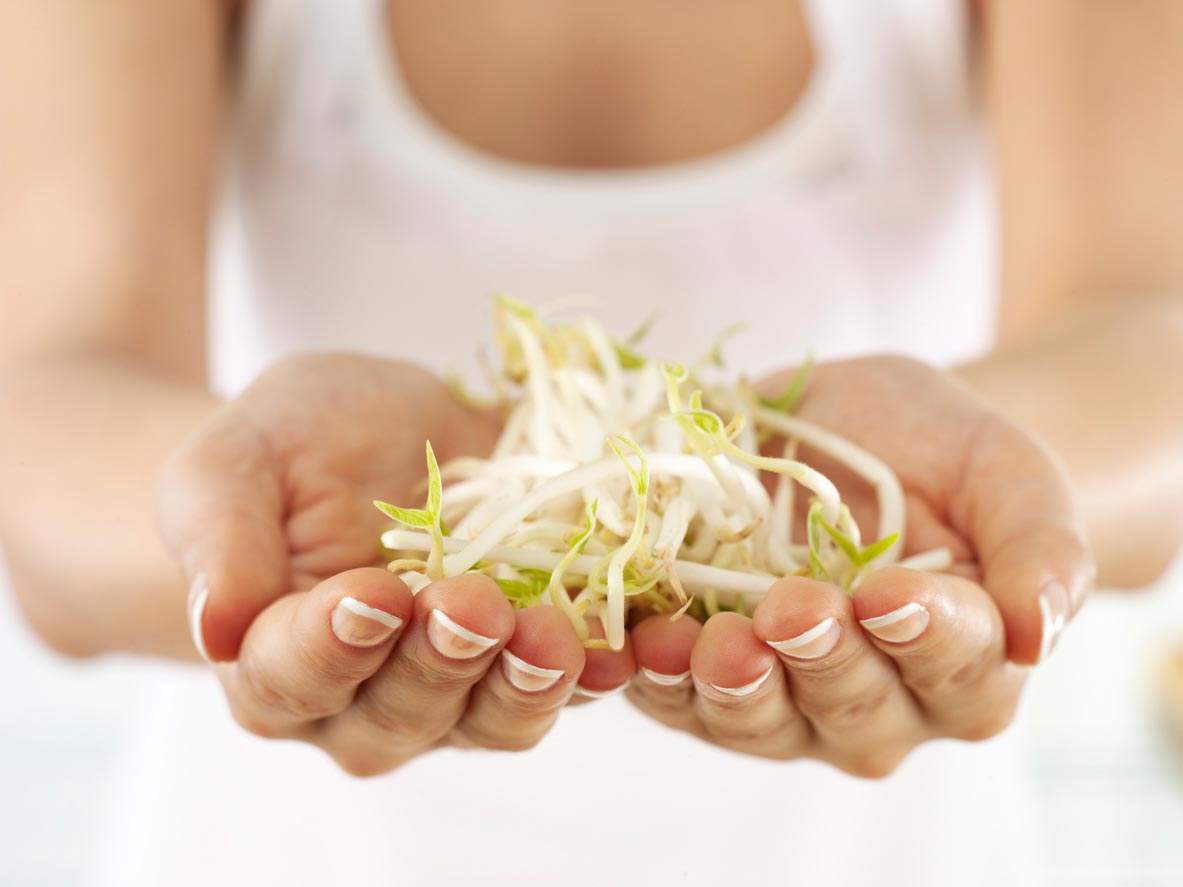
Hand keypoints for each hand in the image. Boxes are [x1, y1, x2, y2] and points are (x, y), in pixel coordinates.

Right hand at [156, 354, 586, 773]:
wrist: (372, 432)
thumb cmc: (288, 445)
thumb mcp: (232, 461)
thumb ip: (218, 537)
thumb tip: (216, 627)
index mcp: (273, 659)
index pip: (292, 676)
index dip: (332, 645)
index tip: (371, 595)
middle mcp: (363, 696)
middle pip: (401, 712)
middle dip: (440, 664)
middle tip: (469, 607)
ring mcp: (454, 687)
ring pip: (490, 719)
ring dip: (524, 684)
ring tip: (551, 637)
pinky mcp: (525, 656)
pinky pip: (564, 683)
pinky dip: (595, 670)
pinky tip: (621, 648)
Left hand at [623, 355, 1093, 775]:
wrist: (860, 436)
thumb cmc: (945, 457)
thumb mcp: (1008, 475)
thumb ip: (1042, 551)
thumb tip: (1040, 633)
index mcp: (969, 664)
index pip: (953, 666)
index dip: (920, 635)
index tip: (887, 594)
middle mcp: (884, 703)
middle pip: (851, 707)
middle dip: (818, 661)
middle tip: (792, 610)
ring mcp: (791, 697)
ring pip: (760, 720)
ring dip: (727, 686)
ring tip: (700, 643)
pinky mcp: (713, 674)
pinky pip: (681, 697)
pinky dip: (655, 679)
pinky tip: (637, 646)